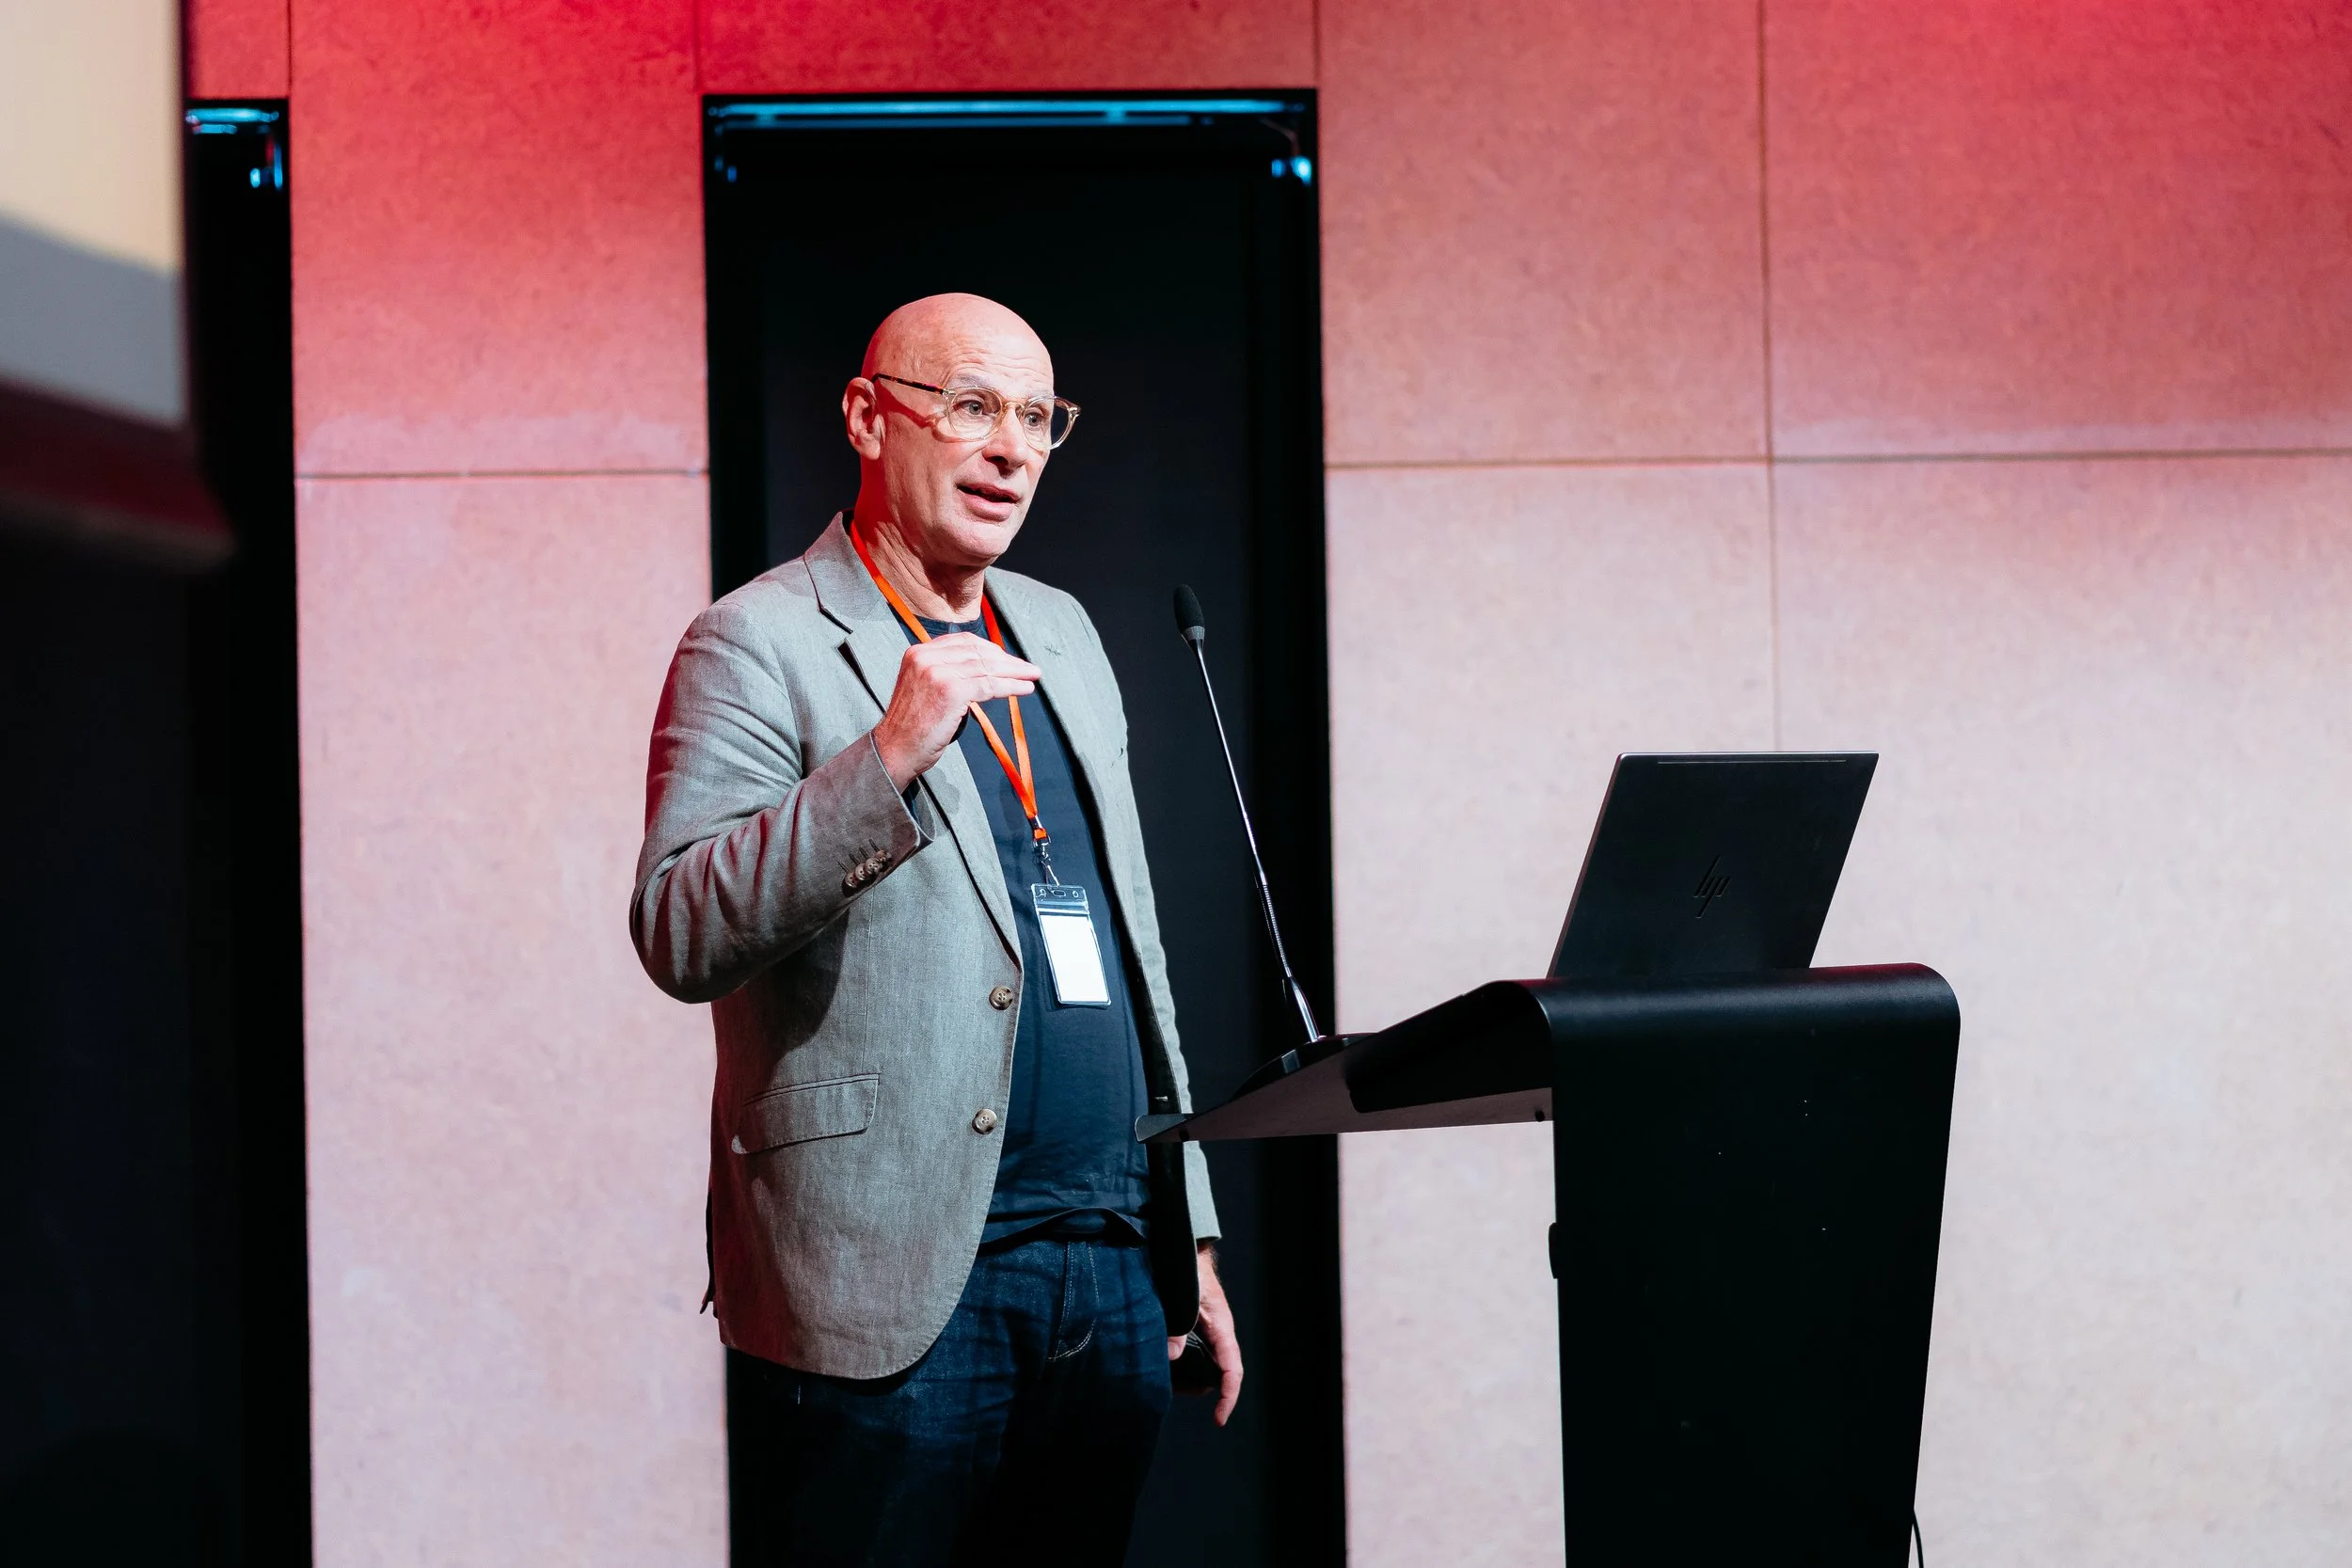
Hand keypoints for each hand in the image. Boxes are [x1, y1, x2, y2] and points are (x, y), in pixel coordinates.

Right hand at [870, 633, 1040, 789]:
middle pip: (978, 652)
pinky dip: (1011, 687)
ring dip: (1014, 672)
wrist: (894, 750)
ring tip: (1032, 677)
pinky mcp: (951, 691)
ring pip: (986, 668)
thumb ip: (945, 672)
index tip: (1008, 659)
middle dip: (1007, 660)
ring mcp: (938, 672)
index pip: (964, 642)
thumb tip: (982, 668)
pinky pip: (989, 685)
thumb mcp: (924, 688)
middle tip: (1028, 668)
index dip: (990, 649)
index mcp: (919, 652)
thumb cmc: (912, 726)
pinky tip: (1024, 689)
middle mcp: (927, 657)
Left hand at [1169, 1243, 1243, 1425]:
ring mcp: (1205, 1332)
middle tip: (1179, 1395)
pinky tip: (1164, 1367)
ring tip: (1168, 1384)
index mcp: (1222, 1327)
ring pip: (1202, 1366)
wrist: (1184, 1252)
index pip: (1232, 1369)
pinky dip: (1179, 1365)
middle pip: (1217, 1373)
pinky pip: (1190, 1354)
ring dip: (1188, 1379)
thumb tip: (1172, 1355)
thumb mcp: (1185, 1297)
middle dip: (1201, 1390)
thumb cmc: (1190, 1271)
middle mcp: (1216, 1334)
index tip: (1219, 1418)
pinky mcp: (1192, 1329)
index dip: (1228, 1396)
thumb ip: (1179, 1324)